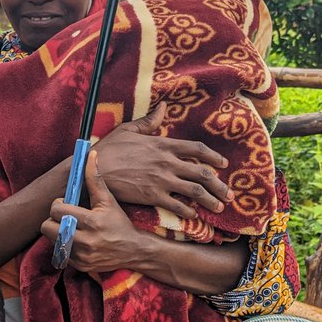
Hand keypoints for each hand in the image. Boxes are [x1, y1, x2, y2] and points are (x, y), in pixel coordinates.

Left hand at [40, 151, 145, 274]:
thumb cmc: (119, 222)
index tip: (65, 203)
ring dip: (58, 232)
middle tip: (65, 216)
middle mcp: (85, 241)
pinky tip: (77, 240)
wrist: (134, 250)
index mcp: (91, 222)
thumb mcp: (108, 200)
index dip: (58, 204)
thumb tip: (91, 154)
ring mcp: (81, 256)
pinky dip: (65, 245)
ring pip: (52, 240)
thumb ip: (95, 178)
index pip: (57, 210)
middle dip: (53, 219)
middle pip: (47, 227)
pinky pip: (60, 253)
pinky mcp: (80, 266)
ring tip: (71, 228)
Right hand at [93, 102, 231, 217]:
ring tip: (219, 207)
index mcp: (164, 144)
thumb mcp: (129, 129)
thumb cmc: (109, 148)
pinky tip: (194, 215)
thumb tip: (163, 107)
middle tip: (228, 193)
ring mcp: (162, 180)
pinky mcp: (153, 195)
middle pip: (203, 173)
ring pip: (195, 191)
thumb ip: (149, 121)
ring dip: (210, 200)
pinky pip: (177, 205)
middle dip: (219, 185)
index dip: (213, 157)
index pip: (197, 149)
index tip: (223, 164)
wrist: (93, 168)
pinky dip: (189, 211)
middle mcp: (168, 162)